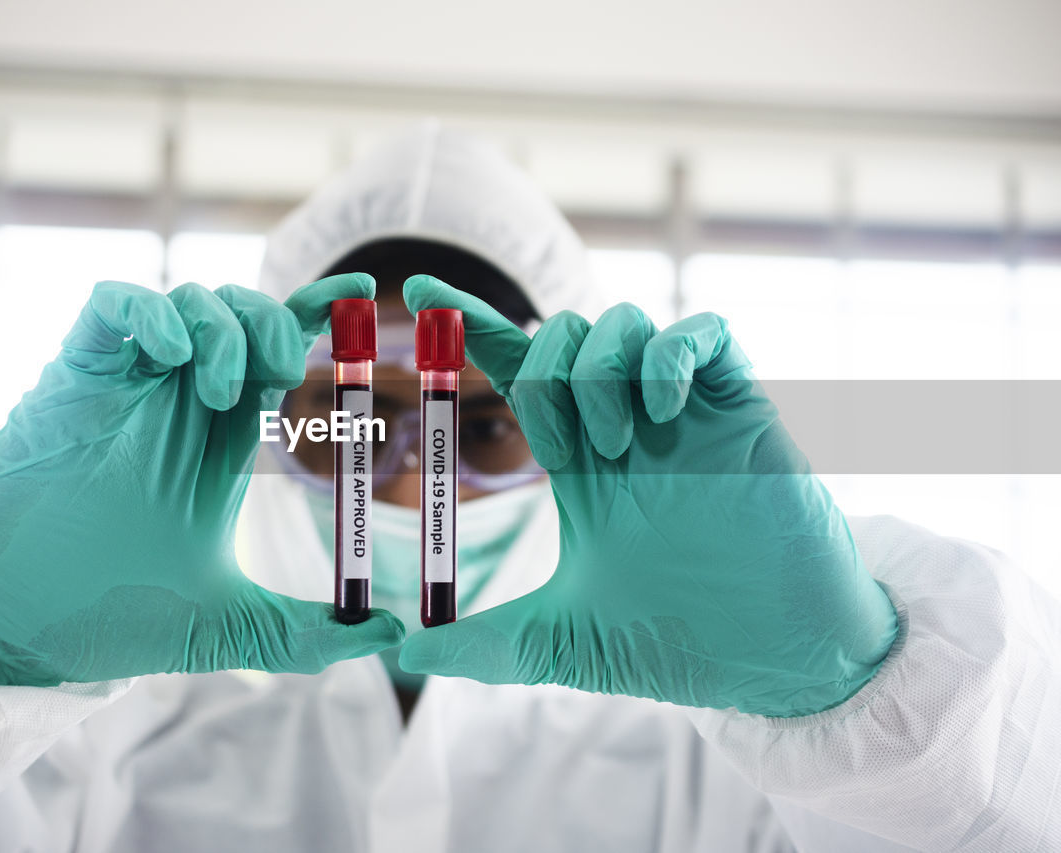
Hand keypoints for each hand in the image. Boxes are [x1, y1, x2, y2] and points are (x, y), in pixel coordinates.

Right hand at [0, 275, 403, 686]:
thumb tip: (389, 636)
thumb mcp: (227, 627)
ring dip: (221, 327)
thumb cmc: (109, 617)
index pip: (275, 357)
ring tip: (224, 391)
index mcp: (218, 441)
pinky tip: (172, 357)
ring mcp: (125, 385)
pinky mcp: (72, 376)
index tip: (360, 293)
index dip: (316, 316)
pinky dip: (152, 313)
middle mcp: (177, 403)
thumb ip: (306, 633)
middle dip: (274, 320)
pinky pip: (113, 305)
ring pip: (186, 300)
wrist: (13, 627)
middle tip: (283, 370)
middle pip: (239, 314)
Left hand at [397, 275, 896, 716]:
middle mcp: (625, 423)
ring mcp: (682, 411)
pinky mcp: (740, 406)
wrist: (773, 657)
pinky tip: (663, 412)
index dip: (470, 326)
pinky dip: (669, 356)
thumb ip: (486, 644)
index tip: (422, 288)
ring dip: (597, 372)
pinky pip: (702, 332)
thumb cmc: (678, 641)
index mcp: (580, 461)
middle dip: (542, 372)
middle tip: (564, 450)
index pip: (516, 371)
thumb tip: (406, 654)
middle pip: (562, 333)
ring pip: (621, 322)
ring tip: (616, 445)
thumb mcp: (563, 641)